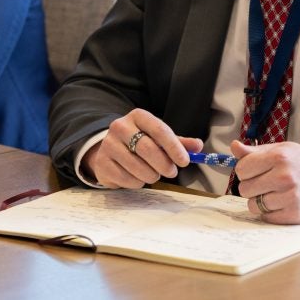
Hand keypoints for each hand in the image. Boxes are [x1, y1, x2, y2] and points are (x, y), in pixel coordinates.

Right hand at [81, 109, 202, 187]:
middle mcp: (120, 127)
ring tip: (154, 174)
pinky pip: (126, 179)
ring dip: (152, 176)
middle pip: (147, 149)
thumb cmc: (140, 142)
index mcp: (138, 116)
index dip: (174, 147)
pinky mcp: (102, 163)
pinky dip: (138, 183)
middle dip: (164, 164)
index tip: (184, 161)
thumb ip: (179, 142)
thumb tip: (198, 147)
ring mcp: (108, 145)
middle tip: (172, 172)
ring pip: (137, 167)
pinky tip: (138, 178)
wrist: (110, 150)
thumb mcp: (159, 138)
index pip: (159, 130)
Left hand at [230, 140, 299, 223]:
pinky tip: (281, 203)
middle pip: (244, 188)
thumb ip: (257, 150)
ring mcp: (288, 196)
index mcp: (279, 156)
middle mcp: (283, 176)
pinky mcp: (292, 214)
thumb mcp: (285, 150)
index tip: (255, 171)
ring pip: (253, 205)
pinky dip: (270, 212)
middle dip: (252, 187)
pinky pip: (265, 217)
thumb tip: (234, 147)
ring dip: (260, 201)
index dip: (246, 171)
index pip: (242, 168)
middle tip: (266, 183)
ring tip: (275, 194)